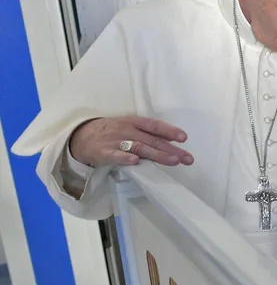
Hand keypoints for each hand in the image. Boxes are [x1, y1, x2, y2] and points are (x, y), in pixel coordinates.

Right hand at [69, 115, 193, 167]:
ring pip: (139, 148)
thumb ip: (149, 134)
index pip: (154, 126)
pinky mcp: (103, 152)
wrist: (81, 136)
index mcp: (134, 122)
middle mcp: (126, 130)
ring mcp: (115, 141)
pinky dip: (125, 158)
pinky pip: (115, 155)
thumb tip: (172, 140)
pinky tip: (135, 162)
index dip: (169, 131)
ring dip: (157, 155)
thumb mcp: (130, 127)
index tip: (184, 138)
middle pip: (152, 140)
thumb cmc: (112, 132)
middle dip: (171, 150)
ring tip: (172, 161)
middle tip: (187, 158)